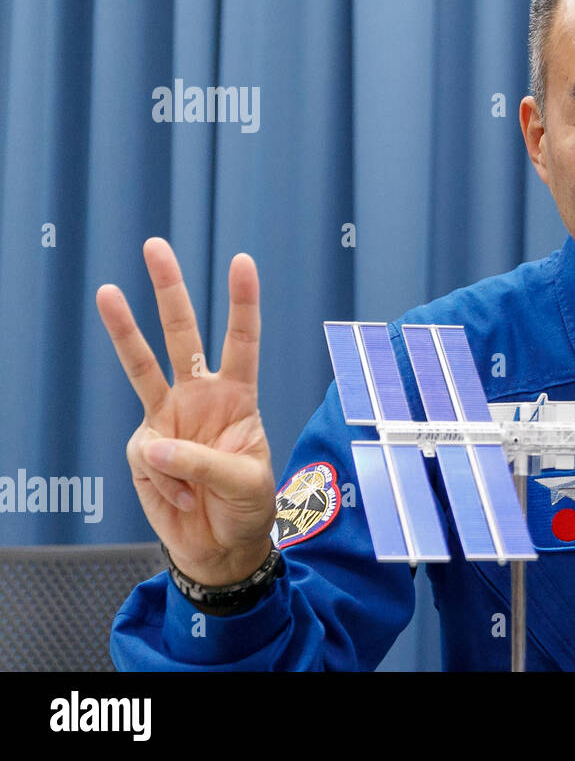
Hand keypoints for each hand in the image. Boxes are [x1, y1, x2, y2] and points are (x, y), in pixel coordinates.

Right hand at [96, 239, 275, 584]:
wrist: (221, 547)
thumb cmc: (247, 508)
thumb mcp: (245, 483)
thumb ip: (203, 461)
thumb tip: (153, 443)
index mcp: (239, 397)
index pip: (242, 342)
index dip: (242, 303)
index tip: (242, 260)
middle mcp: (201, 397)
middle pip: (183, 336)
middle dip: (170, 291)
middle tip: (157, 247)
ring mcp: (168, 418)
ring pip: (142, 367)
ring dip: (124, 330)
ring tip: (107, 291)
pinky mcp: (145, 449)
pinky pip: (147, 456)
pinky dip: (166, 480)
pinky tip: (184, 497)